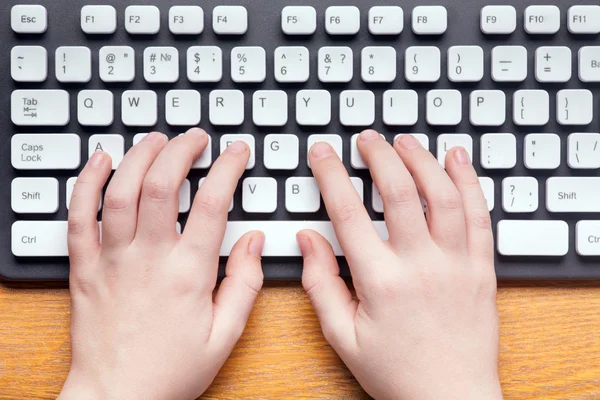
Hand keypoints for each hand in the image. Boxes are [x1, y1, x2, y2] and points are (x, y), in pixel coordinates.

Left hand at [58, 129, 263, 399]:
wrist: (117, 397)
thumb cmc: (170, 370)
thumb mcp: (226, 336)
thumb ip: (245, 284)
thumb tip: (255, 241)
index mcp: (188, 274)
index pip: (212, 203)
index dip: (228, 168)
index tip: (236, 152)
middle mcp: (149, 259)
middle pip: (163, 184)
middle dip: (182, 149)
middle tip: (196, 138)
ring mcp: (112, 259)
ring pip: (121, 191)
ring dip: (140, 156)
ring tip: (157, 139)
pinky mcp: (85, 267)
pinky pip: (79, 216)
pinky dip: (87, 182)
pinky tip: (102, 161)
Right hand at [298, 131, 500, 399]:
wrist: (451, 398)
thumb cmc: (396, 372)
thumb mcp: (342, 336)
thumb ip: (320, 284)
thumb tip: (308, 240)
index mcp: (381, 282)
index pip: (349, 213)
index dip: (332, 175)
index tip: (324, 153)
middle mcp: (421, 266)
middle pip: (400, 192)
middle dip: (379, 155)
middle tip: (367, 139)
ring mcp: (457, 265)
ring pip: (443, 195)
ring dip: (423, 160)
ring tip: (405, 142)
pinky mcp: (482, 269)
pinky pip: (480, 216)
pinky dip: (469, 182)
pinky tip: (456, 160)